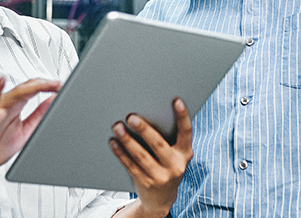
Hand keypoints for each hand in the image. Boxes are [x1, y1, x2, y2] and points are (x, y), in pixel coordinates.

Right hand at [0, 77, 59, 177]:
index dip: (47, 86)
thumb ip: (37, 116)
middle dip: (44, 84)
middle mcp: (6, 107)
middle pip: (26, 89)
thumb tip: (51, 102)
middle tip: (59, 83)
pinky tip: (3, 82)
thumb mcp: (25, 132)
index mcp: (15, 109)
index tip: (62, 85)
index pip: (32, 91)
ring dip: (32, 87)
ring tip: (46, 83)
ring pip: (15, 93)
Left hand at [109, 97, 193, 217]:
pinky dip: (121, 153)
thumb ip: (168, 139)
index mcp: (185, 154)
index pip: (186, 132)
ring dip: (128, 140)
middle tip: (131, 117)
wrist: (161, 200)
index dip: (183, 116)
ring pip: (141, 156)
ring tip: (117, 127)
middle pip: (159, 144)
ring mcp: (161, 177)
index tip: (176, 100)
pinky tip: (114, 143)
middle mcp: (176, 166)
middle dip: (144, 130)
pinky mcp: (146, 183)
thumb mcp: (174, 156)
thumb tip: (146, 115)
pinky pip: (131, 165)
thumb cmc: (166, 168)